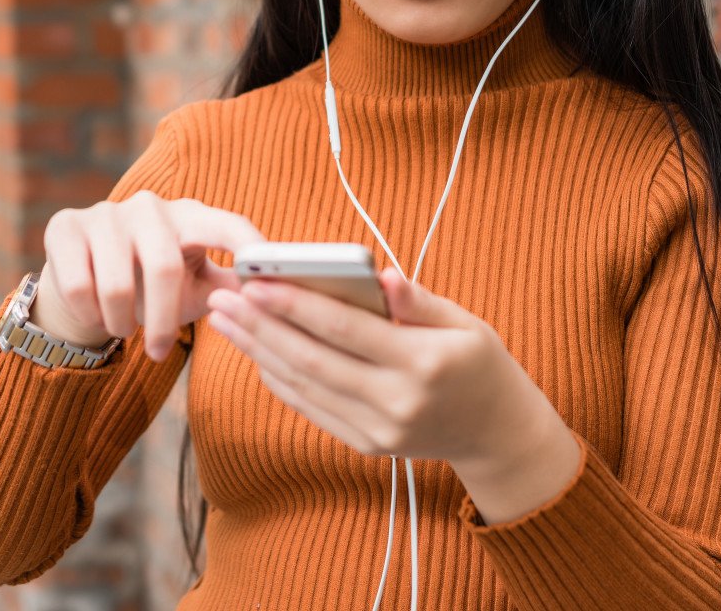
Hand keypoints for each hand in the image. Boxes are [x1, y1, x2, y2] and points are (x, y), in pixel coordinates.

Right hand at [38, 193, 263, 361]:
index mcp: (191, 216)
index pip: (228, 224)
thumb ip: (233, 291)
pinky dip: (92, 316)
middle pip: (163, 268)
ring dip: (123, 323)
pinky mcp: (65, 227)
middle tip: (159, 352)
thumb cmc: (155, 286)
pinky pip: (80, 286)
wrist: (85, 281)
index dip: (248, 247)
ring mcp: (105, 213)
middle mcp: (150, 206)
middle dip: (163, 321)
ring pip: (117, 284)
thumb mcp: (197, 288)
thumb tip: (278, 302)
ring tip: (126, 330)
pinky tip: (97, 317)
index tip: (262, 281)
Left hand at [205, 266, 565, 470]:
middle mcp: (397, 401)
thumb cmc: (479, 364)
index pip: (346, 329)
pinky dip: (279, 379)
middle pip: (314, 359)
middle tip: (223, 298)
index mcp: (423, 362)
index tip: (257, 282)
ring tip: (226, 321)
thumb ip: (418, 300)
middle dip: (261, 327)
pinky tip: (255, 352)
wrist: (497, 434)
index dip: (296, 305)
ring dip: (259, 351)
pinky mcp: (367, 445)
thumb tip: (381, 275)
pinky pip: (312, 408)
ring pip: (305, 385)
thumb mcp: (465, 323)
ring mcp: (380, 429)